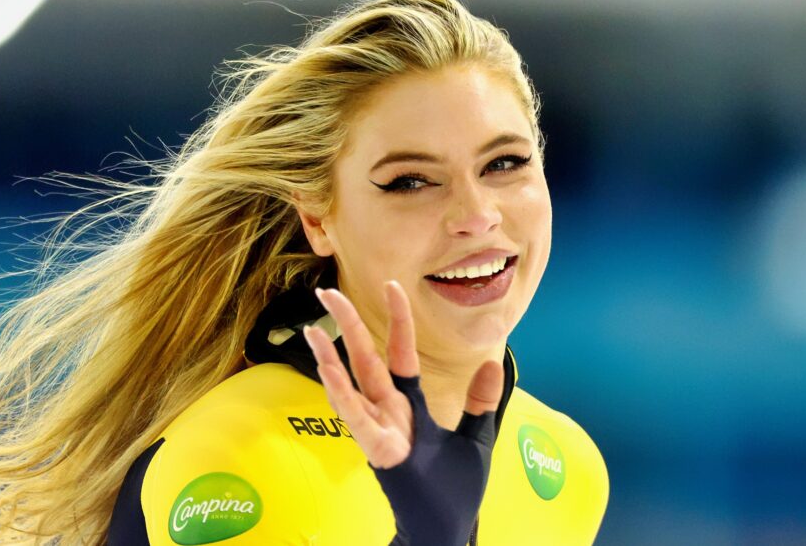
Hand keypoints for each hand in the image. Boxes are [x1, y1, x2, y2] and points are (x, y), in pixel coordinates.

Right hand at [303, 280, 504, 468]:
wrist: (447, 528)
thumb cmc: (455, 488)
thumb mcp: (476, 438)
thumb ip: (481, 401)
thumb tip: (493, 361)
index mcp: (410, 405)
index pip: (401, 352)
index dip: (398, 319)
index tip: (393, 285)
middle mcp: (389, 413)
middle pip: (365, 359)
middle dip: (347, 325)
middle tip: (326, 291)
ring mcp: (380, 431)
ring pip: (351, 386)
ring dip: (330, 358)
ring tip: (312, 329)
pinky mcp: (380, 451)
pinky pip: (358, 419)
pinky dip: (342, 394)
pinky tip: (327, 370)